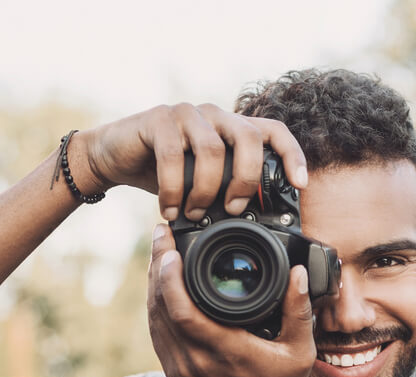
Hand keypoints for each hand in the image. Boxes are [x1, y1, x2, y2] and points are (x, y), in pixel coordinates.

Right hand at [76, 104, 307, 220]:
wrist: (115, 157)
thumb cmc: (165, 173)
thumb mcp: (205, 184)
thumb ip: (229, 191)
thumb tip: (257, 223)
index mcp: (233, 128)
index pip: (274, 132)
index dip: (292, 156)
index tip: (300, 185)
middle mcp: (216, 115)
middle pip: (248, 138)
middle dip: (246, 179)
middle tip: (234, 209)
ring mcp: (188, 114)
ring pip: (212, 149)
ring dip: (206, 190)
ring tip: (195, 214)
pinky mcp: (158, 119)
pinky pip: (173, 155)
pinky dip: (174, 189)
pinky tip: (170, 211)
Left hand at [147, 224, 315, 376]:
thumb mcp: (300, 350)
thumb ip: (299, 309)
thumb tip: (299, 273)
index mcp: (223, 350)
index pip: (181, 309)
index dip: (168, 276)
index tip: (168, 248)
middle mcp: (195, 361)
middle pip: (160, 308)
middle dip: (156, 268)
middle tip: (160, 237)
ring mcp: (181, 371)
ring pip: (154, 321)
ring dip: (153, 287)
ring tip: (158, 256)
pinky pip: (157, 336)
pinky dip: (156, 310)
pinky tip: (160, 290)